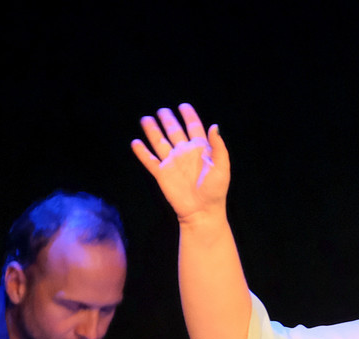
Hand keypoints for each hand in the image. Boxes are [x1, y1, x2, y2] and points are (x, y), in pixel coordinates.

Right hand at [131, 103, 230, 223]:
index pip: (193, 127)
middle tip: (162, 111)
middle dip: (168, 120)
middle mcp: (184, 153)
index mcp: (200, 150)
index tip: (183, 106)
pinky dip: (142, 152)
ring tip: (146, 119)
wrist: (202, 212)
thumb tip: (214, 126)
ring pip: (159, 142)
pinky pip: (149, 160)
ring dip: (152, 131)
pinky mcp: (162, 174)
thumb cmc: (215, 192)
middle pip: (174, 131)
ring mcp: (172, 163)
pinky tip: (135, 143)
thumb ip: (218, 147)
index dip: (189, 116)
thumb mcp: (222, 168)